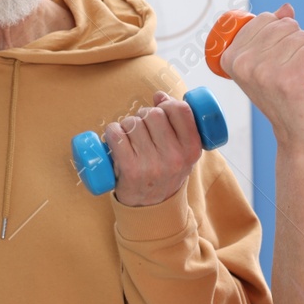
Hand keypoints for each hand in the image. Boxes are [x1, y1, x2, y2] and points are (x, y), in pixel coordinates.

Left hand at [105, 92, 203, 207]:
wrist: (151, 208)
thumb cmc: (166, 171)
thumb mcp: (183, 151)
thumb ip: (178, 123)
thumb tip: (159, 95)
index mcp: (191, 149)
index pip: (181, 110)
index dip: (167, 103)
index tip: (160, 108)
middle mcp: (174, 158)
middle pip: (153, 114)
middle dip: (144, 115)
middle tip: (142, 128)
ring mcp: (152, 165)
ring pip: (133, 123)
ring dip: (127, 124)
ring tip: (129, 138)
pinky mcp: (130, 170)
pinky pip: (116, 134)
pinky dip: (112, 132)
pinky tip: (115, 139)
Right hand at [218, 3, 303, 149]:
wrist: (298, 138)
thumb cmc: (285, 100)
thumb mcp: (267, 67)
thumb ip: (270, 35)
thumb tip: (286, 8)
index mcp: (230, 58)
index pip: (265, 20)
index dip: (282, 29)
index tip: (283, 53)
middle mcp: (244, 64)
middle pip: (285, 26)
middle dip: (300, 38)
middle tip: (300, 65)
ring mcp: (265, 73)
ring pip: (302, 37)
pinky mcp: (288, 82)